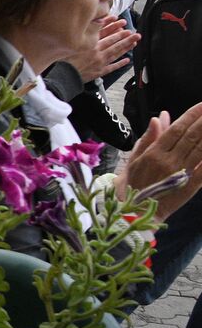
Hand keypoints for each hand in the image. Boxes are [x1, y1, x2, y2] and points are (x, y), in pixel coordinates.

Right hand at [62, 18, 138, 80]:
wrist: (63, 77)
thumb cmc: (64, 60)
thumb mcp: (72, 44)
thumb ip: (85, 34)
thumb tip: (96, 23)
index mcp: (91, 46)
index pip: (106, 35)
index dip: (116, 29)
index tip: (124, 25)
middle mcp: (97, 53)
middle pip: (114, 44)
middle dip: (126, 38)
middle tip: (135, 34)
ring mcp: (100, 63)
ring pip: (115, 54)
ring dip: (126, 48)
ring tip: (134, 43)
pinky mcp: (99, 72)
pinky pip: (112, 67)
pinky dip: (120, 64)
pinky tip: (126, 60)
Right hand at [118, 102, 201, 219]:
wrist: (133, 211)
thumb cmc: (132, 183)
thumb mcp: (134, 158)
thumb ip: (148, 137)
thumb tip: (160, 117)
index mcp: (154, 153)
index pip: (177, 129)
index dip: (191, 115)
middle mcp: (169, 160)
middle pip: (192, 136)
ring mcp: (181, 173)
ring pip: (201, 149)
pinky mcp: (191, 185)